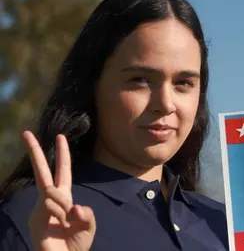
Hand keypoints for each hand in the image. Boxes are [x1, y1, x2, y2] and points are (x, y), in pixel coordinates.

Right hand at [24, 131, 95, 250]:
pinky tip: (59, 225)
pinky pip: (50, 205)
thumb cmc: (76, 244)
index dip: (62, 155)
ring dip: (63, 205)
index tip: (60, 137)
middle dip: (35, 152)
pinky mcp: (35, 216)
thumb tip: (73, 206)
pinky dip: (59, 213)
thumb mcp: (88, 226)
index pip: (63, 171)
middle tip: (26, 133)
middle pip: (42, 171)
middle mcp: (51, 199)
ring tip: (65, 221)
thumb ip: (86, 214)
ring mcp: (41, 206)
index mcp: (65, 197)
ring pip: (52, 191)